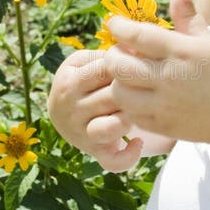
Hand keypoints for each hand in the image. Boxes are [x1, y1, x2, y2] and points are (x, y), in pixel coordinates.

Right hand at [47, 49, 143, 171]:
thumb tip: (133, 48)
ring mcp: (81, 133)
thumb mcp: (83, 61)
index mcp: (69, 81)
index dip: (127, 66)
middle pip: (112, 97)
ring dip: (130, 118)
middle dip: (133, 91)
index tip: (138, 65)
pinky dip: (128, 156)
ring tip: (136, 111)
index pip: (105, 69)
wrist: (64, 114)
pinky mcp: (93, 152)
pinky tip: (137, 142)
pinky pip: (111, 161)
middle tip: (145, 87)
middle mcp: (72, 109)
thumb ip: (104, 53)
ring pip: (112, 127)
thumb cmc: (83, 79)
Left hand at [103, 0, 209, 146]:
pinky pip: (130, 113)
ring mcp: (164, 105)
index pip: (137, 35)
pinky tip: (139, 95)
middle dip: (113, 54)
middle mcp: (170, 78)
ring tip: (129, 75)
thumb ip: (189, 17)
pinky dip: (128, 103)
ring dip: (118, 81)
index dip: (119, 26)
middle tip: (121, 51)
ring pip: (119, 92)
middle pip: (119, 65)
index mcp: (182, 52)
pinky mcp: (162, 126)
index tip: (114, 23)